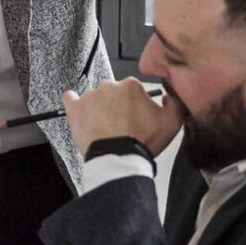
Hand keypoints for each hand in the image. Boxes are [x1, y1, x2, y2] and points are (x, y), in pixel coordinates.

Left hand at [63, 78, 184, 156]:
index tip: (137, 117)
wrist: (118, 158)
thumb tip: (169, 94)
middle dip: (118, 106)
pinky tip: (81, 112)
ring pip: (95, 98)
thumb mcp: (173, 122)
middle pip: (114, 92)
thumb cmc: (141, 142)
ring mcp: (90, 96)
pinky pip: (71, 98)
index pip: (134, 90)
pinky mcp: (75, 108)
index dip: (137, 105)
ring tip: (105, 128)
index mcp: (131, 86)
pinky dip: (75, 103)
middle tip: (122, 125)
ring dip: (99, 109)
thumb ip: (175, 102)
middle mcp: (110, 86)